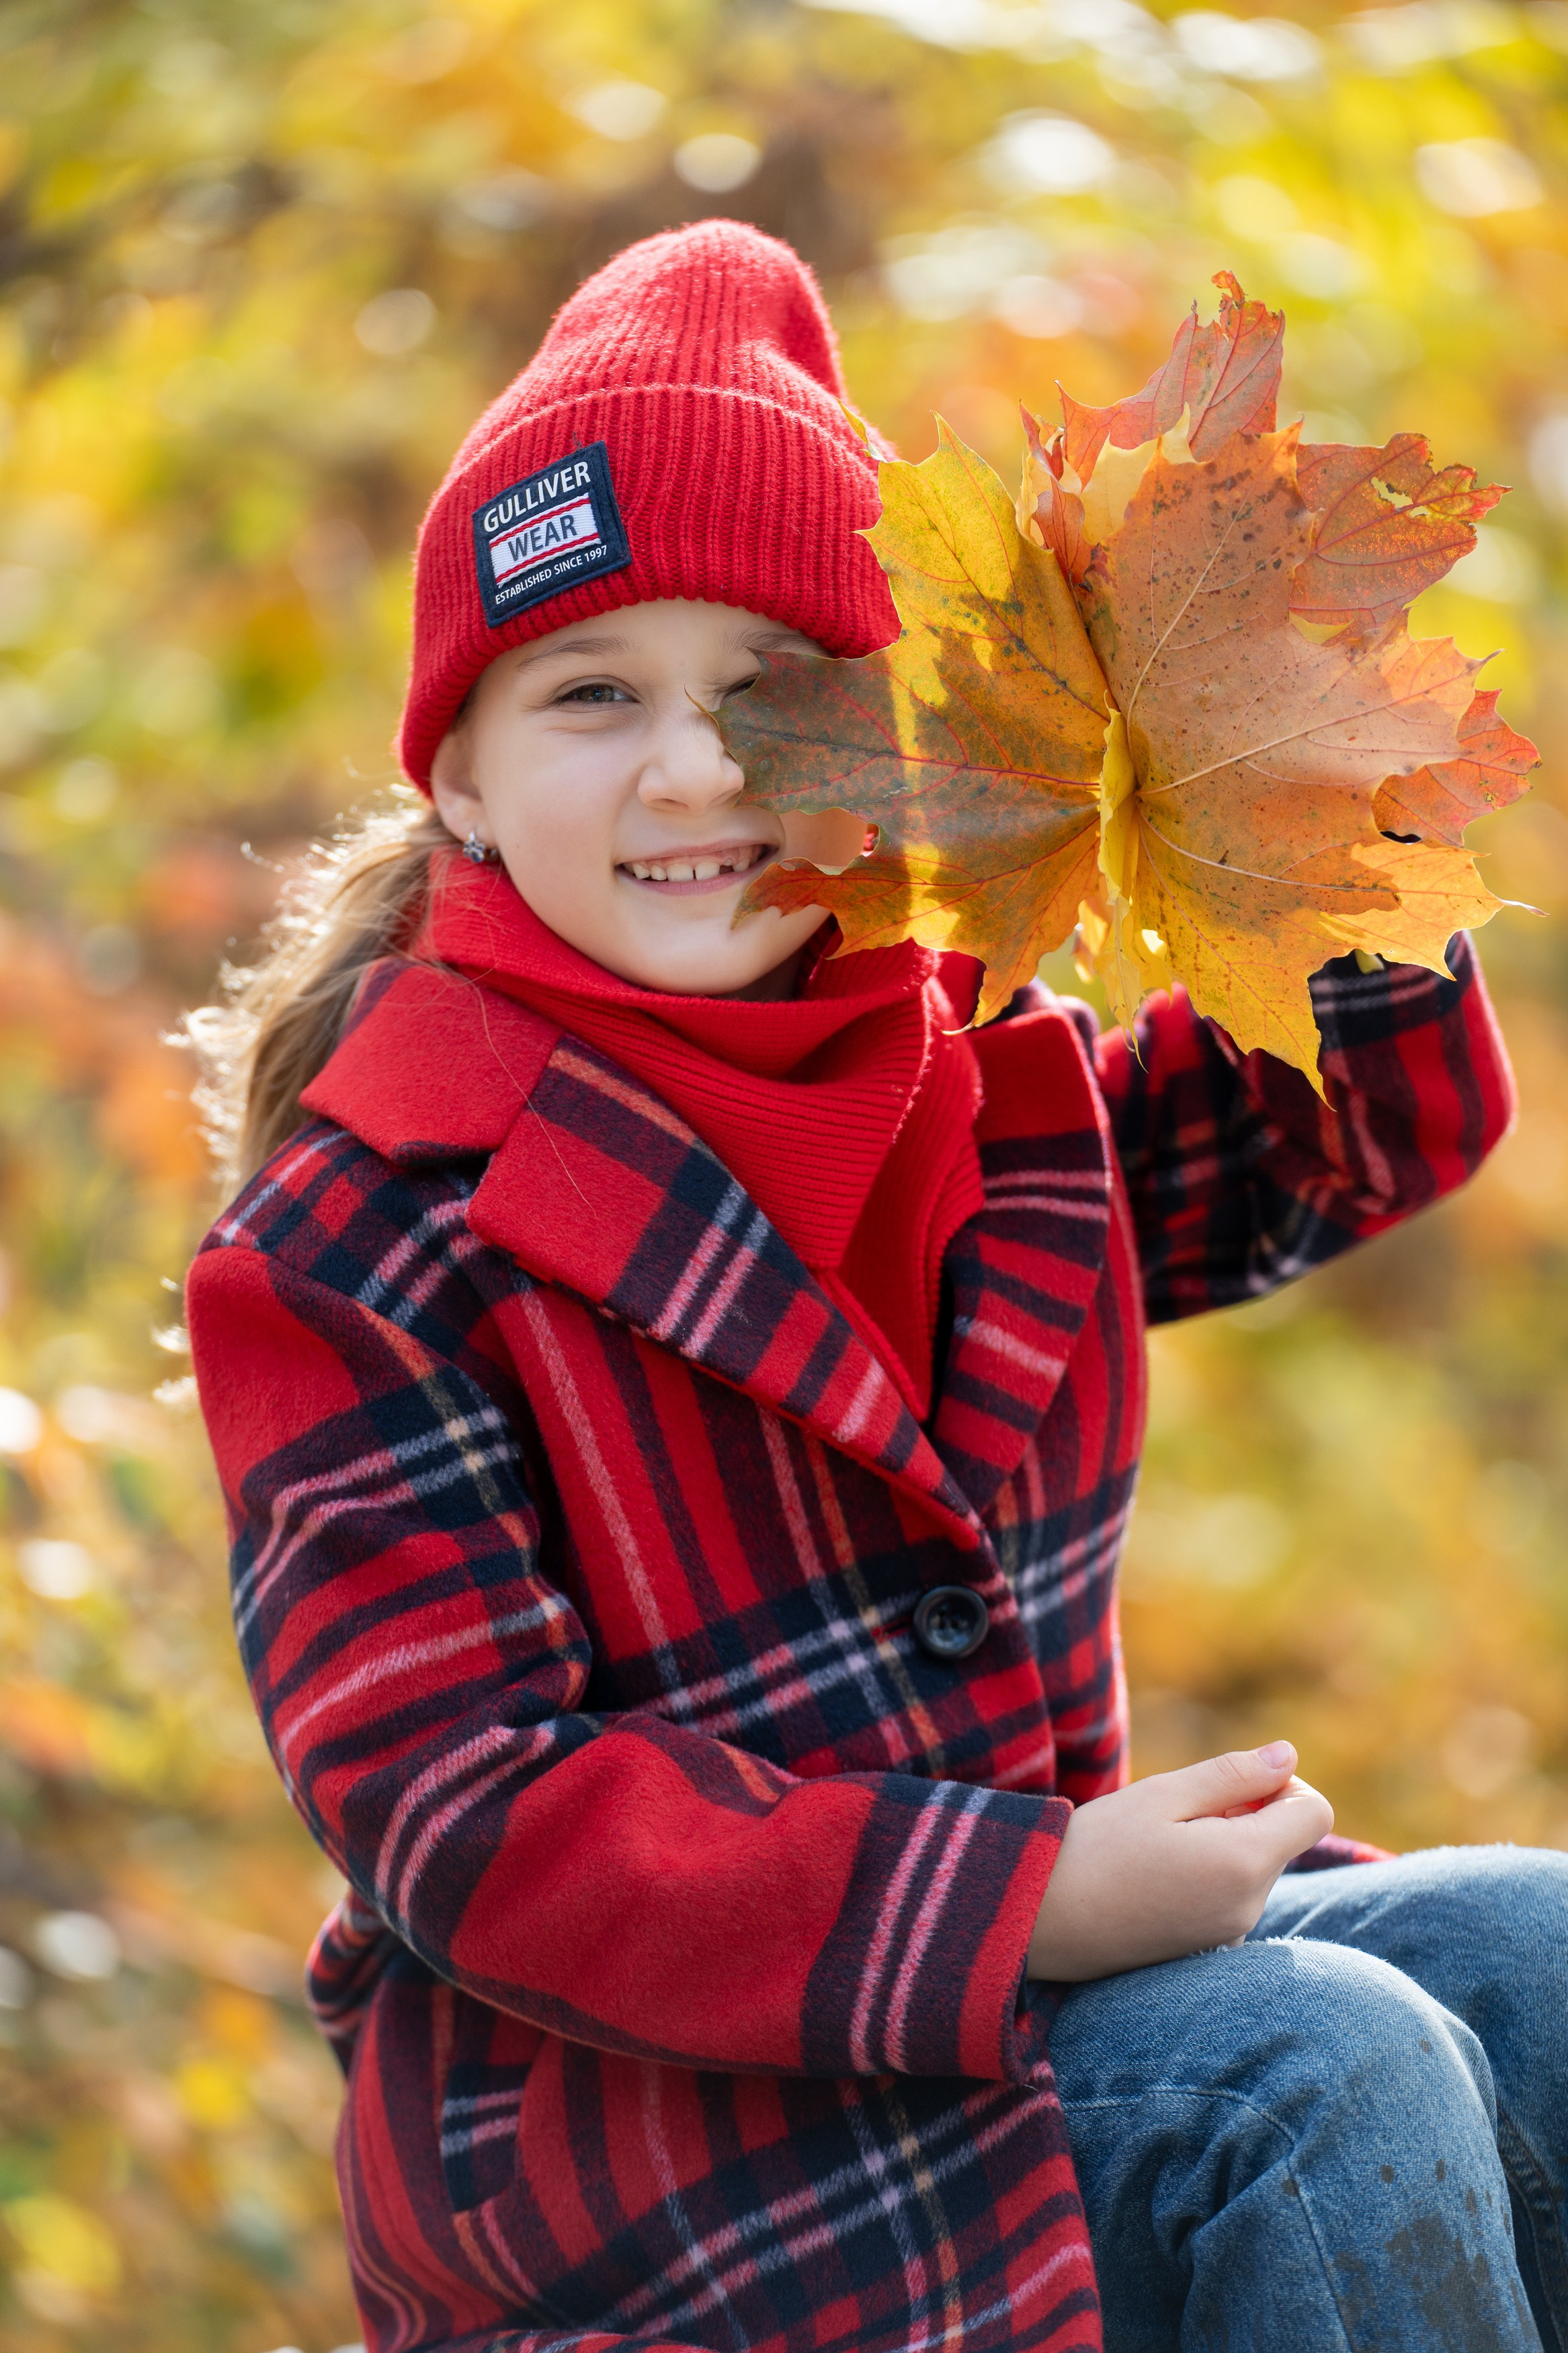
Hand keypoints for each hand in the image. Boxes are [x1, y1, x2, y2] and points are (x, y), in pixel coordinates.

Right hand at [1026, 1741, 1333, 1982]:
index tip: (1230, 1784)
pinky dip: (1207, 1876)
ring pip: (1254, 1868)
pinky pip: (1230, 1897)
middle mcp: (1249, 1907)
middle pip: (1283, 1840)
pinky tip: (1153, 1878)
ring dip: (1223, 1844)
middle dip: (1246, 1813)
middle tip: (1176, 1813)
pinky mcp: (1208, 1950)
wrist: (1040, 1923)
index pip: (1315, 1813)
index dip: (1283, 1785)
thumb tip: (1288, 1755)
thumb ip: (1233, 1775)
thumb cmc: (1096, 1848)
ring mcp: (1230, 1935)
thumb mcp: (1162, 1795)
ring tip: (1155, 1848)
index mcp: (1244, 1862)